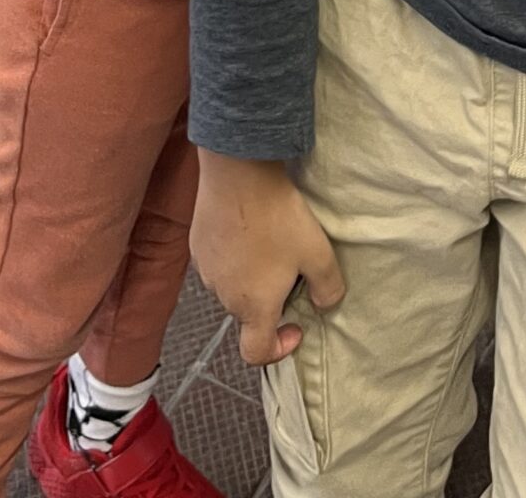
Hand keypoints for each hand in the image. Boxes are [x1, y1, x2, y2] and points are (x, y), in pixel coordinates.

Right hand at [191, 154, 344, 367]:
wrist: (237, 172)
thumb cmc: (278, 217)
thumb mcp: (318, 253)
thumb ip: (328, 288)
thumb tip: (325, 305)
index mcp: (254, 307)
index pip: (256, 352)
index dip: (278, 350)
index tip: (295, 325)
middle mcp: (225, 296)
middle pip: (247, 314)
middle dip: (269, 301)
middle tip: (289, 269)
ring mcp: (206, 271)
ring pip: (232, 288)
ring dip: (249, 279)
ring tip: (268, 245)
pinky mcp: (197, 245)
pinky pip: (218, 264)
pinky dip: (233, 258)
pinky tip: (247, 229)